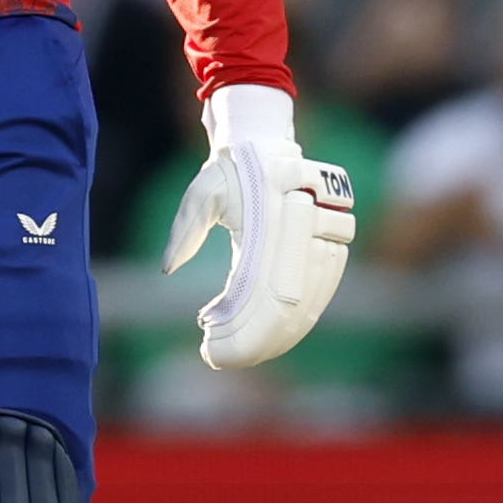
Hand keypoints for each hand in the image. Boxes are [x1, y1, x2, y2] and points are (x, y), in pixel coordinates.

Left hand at [162, 84, 355, 368]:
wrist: (267, 145)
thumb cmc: (229, 172)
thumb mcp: (202, 192)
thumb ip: (186, 228)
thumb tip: (167, 268)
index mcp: (271, 214)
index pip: (256, 287)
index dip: (238, 324)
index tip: (210, 342)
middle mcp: (304, 225)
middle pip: (287, 302)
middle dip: (256, 339)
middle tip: (223, 357)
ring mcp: (325, 233)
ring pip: (310, 301)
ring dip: (281, 334)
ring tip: (249, 355)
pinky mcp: (335, 242)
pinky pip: (324, 289)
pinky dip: (302, 318)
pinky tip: (278, 338)